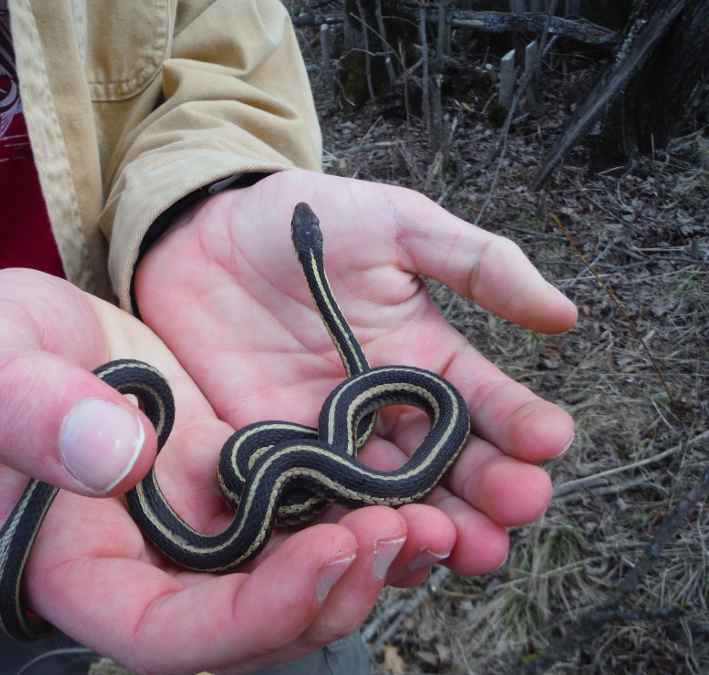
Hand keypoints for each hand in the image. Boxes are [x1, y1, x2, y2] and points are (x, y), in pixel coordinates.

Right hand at [0, 269, 394, 671]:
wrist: (23, 333)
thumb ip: (29, 410)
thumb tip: (119, 456)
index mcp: (78, 570)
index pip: (167, 638)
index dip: (253, 617)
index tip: (327, 553)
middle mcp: (144, 568)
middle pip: (248, 628)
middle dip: (331, 593)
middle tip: (405, 529)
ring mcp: (192, 532)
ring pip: (285, 582)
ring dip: (361, 562)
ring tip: (431, 516)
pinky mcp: (228, 487)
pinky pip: (294, 521)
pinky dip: (346, 511)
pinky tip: (399, 484)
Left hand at [135, 169, 577, 589]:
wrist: (201, 233)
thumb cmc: (301, 219)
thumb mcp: (395, 224)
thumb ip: (474, 264)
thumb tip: (564, 314)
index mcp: (425, 360)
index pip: (486, 404)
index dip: (520, 424)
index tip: (547, 441)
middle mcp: (385, 413)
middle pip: (447, 469)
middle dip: (485, 495)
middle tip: (512, 515)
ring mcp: (328, 441)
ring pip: (389, 501)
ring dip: (428, 526)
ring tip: (461, 546)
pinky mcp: (271, 456)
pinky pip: (312, 503)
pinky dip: (342, 528)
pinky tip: (367, 543)